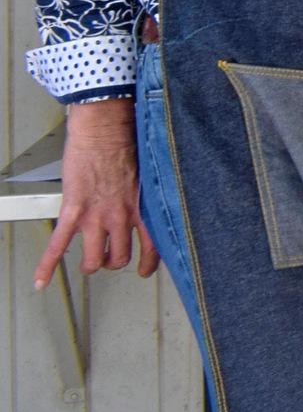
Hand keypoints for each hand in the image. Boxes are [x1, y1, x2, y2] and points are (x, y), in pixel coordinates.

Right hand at [34, 101, 158, 289]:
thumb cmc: (126, 144)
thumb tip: (149, 205)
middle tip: (107, 257)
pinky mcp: (73, 211)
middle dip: (112, 261)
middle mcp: (121, 217)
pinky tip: (41, 281)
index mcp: (141, 208)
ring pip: (92, 259)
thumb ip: (146, 196)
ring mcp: (96, 216)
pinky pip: (58, 245)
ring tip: (88, 262)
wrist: (104, 130)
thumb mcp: (145, 176)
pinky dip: (47, 265)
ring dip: (90, 264)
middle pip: (118, 257)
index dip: (148, 263)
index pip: (152, 246)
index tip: (144, 270)